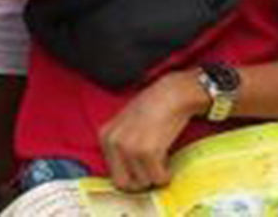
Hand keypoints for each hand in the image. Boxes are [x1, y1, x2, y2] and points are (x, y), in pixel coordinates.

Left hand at [98, 72, 200, 192]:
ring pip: (143, 182)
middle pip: (123, 183)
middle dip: (140, 181)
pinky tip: (168, 161)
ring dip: (155, 176)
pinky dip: (166, 174)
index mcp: (105, 136)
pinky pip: (157, 177)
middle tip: (153, 172)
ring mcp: (129, 147)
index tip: (143, 172)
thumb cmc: (154, 107)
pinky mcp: (147, 151)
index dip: (131, 176)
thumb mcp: (126, 124)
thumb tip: (128, 174)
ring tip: (162, 160)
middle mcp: (113, 142)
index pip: (113, 174)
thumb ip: (121, 145)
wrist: (172, 93)